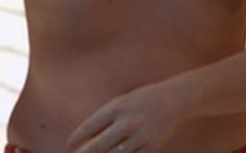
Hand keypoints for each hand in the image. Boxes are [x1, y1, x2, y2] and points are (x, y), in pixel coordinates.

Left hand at [67, 82, 185, 152]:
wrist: (176, 100)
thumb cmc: (145, 98)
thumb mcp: (124, 100)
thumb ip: (107, 117)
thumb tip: (88, 137)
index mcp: (118, 107)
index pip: (91, 125)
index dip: (77, 137)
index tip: (69, 144)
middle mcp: (128, 122)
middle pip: (98, 146)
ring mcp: (140, 136)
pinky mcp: (152, 147)